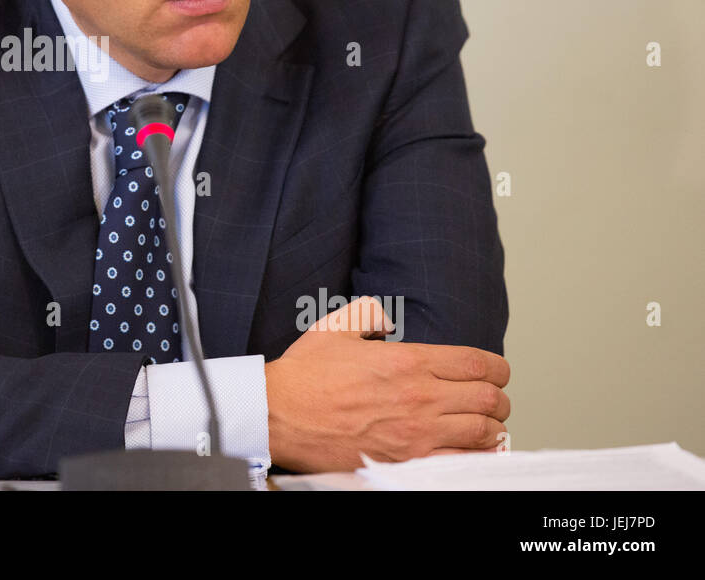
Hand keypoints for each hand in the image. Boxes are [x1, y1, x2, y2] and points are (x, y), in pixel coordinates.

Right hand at [264, 296, 509, 471]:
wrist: (280, 415)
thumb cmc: (304, 375)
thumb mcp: (335, 328)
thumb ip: (368, 313)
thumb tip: (387, 316)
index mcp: (408, 361)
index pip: (477, 363)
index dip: (498, 368)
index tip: (497, 372)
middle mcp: (420, 397)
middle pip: (489, 399)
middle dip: (498, 398)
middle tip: (493, 400)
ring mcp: (416, 434)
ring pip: (482, 433)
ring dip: (491, 428)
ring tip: (485, 426)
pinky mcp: (406, 462)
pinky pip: (461, 464)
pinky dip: (475, 457)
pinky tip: (470, 451)